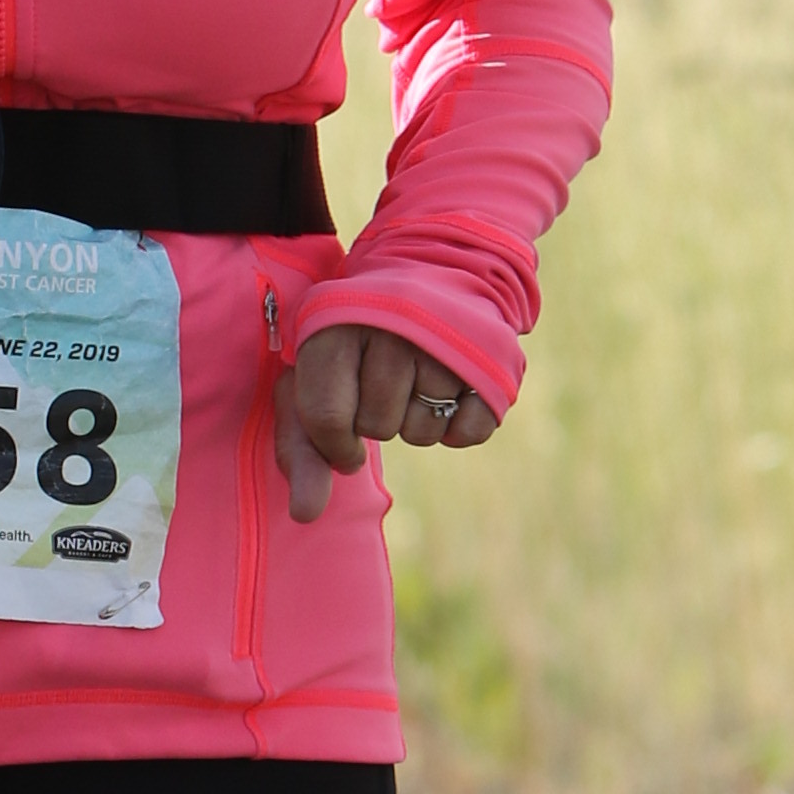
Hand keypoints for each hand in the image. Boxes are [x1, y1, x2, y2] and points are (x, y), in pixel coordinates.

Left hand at [275, 323, 500, 526]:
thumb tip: (305, 515)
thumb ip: (300, 450)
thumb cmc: (358, 347)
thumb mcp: (315, 382)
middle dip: (376, 419)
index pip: (327, 417)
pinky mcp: (492, 363)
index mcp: (338, 324)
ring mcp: (447, 340)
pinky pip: (467, 433)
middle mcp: (393, 325)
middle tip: (384, 380)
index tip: (341, 432)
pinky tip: (450, 391)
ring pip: (421, 431)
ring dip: (416, 420)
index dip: (332, 443)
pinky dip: (457, 428)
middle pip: (376, 425)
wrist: (432, 278)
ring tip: (417, 377)